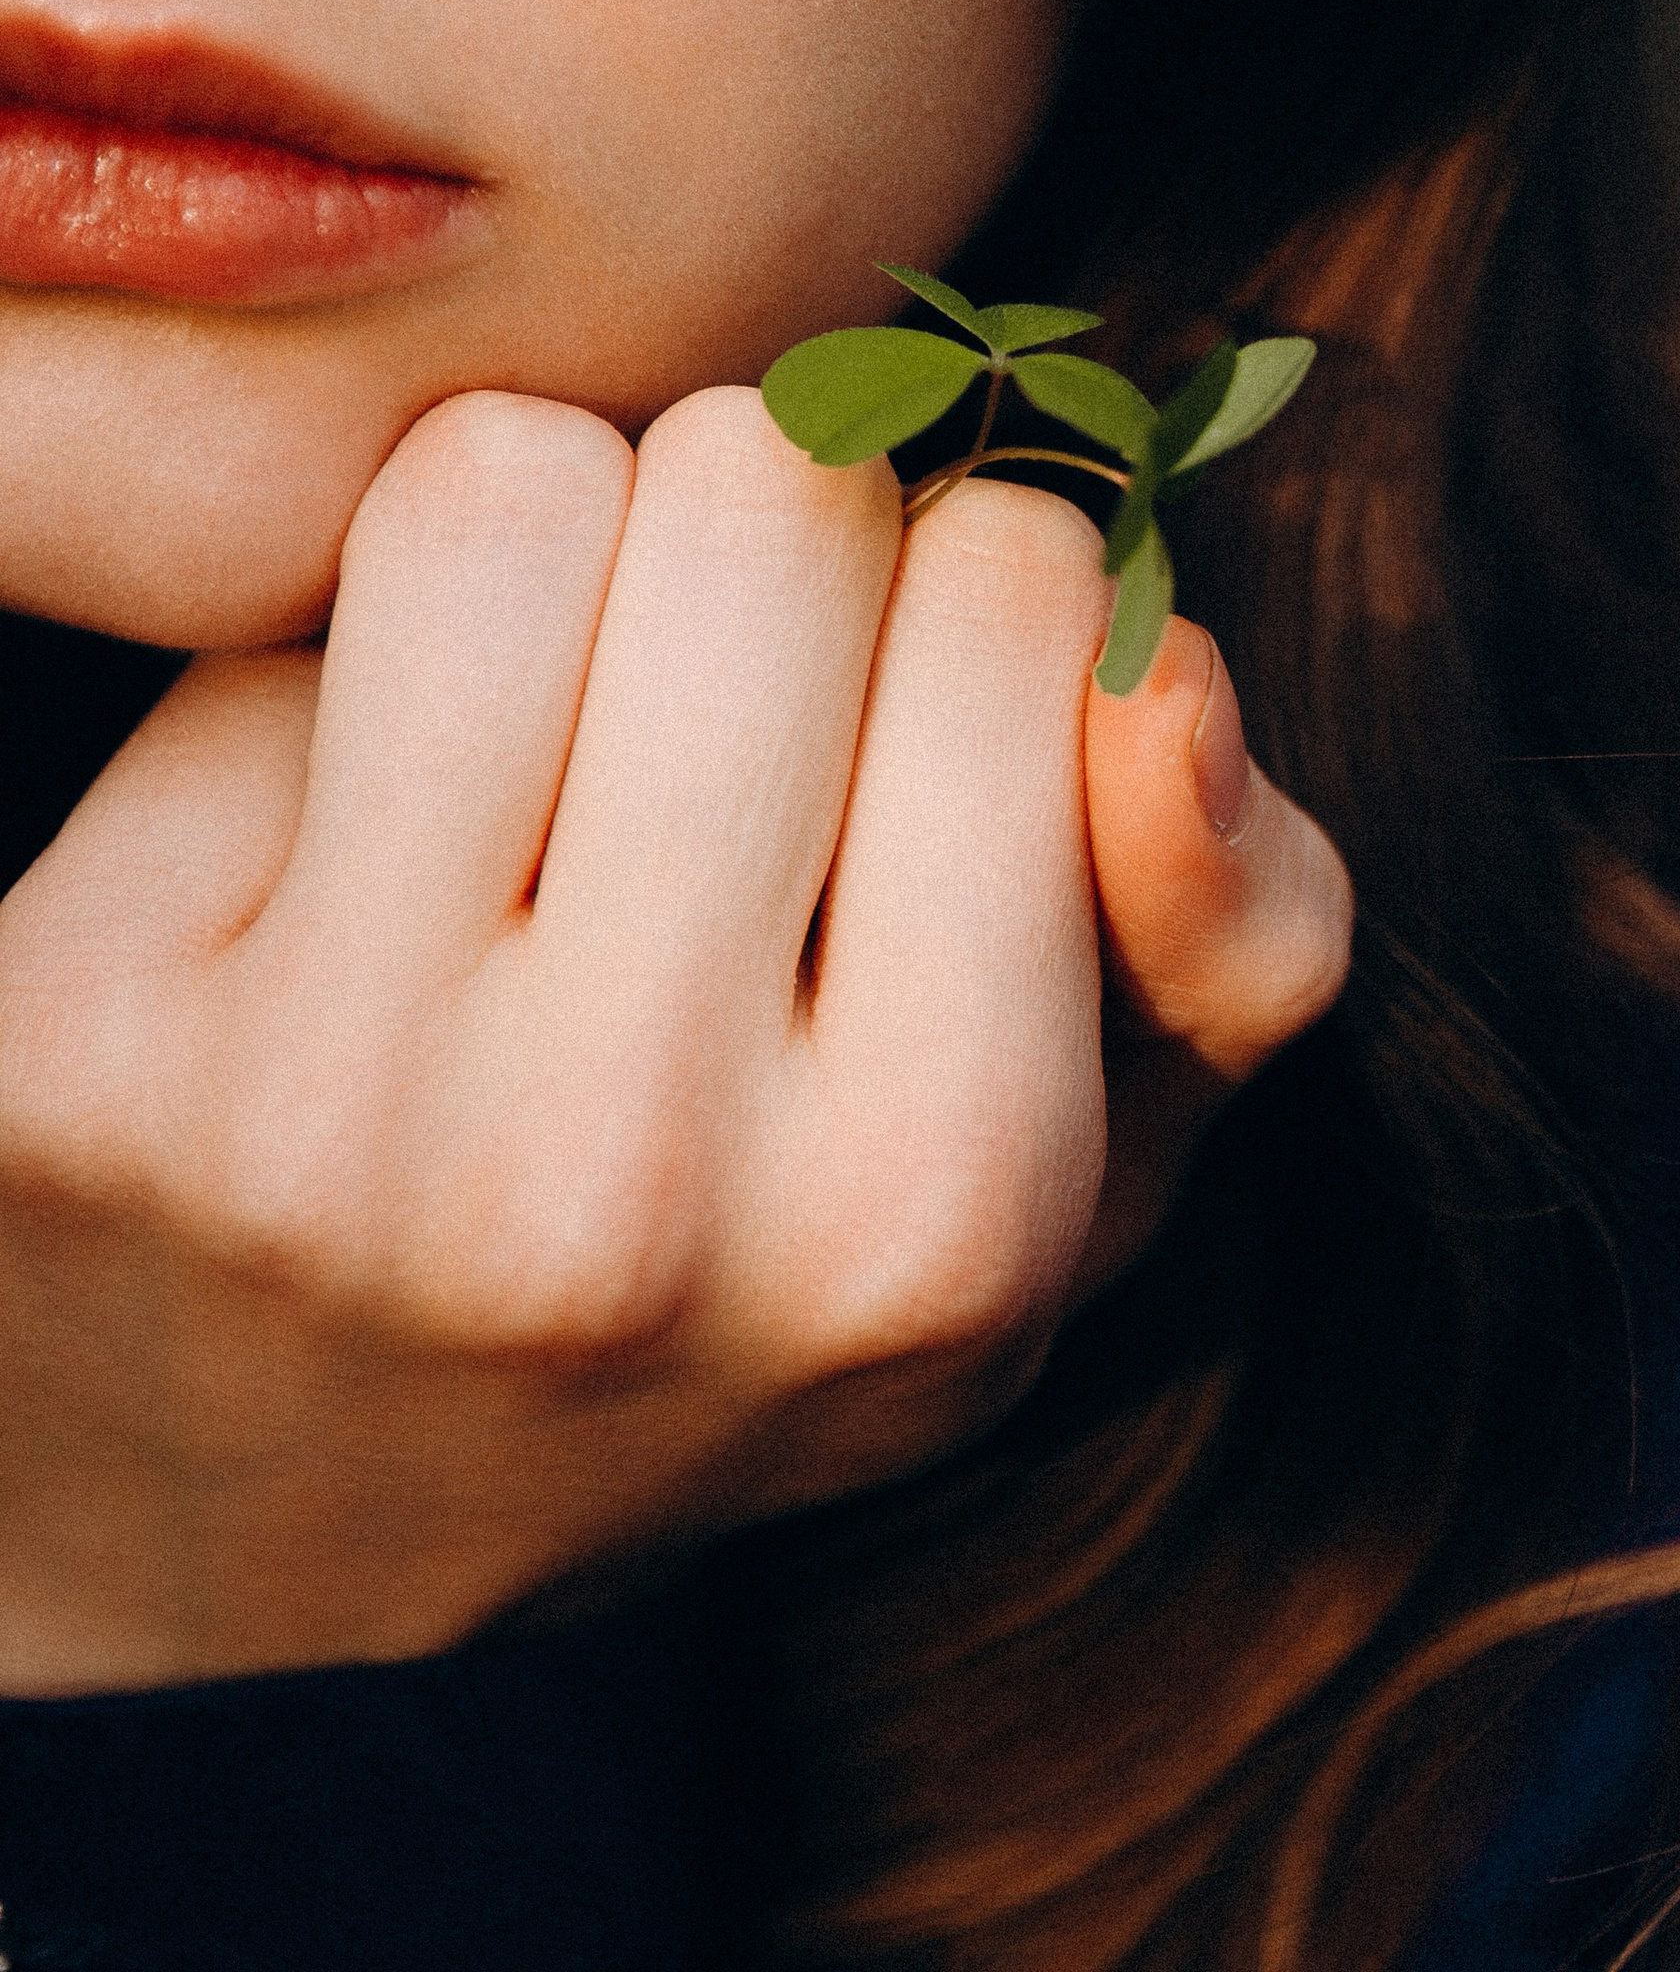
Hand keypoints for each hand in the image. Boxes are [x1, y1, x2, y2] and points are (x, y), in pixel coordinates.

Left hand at [0, 389, 1350, 1693]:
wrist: (260, 1534)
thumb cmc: (728, 1281)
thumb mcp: (1062, 1187)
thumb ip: (1231, 938)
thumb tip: (1172, 669)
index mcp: (933, 1221)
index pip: (1030, 578)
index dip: (970, 598)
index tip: (902, 733)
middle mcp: (625, 1182)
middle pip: (771, 480)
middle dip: (757, 536)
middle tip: (704, 715)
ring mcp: (327, 1117)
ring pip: (504, 483)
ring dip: (536, 558)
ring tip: (531, 748)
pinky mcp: (85, 1041)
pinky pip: (268, 627)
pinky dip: (326, 691)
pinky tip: (334, 859)